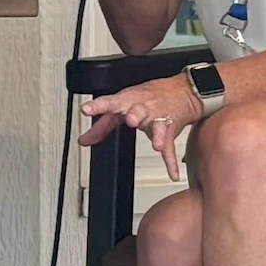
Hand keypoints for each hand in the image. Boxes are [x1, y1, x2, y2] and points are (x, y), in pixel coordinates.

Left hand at [77, 76, 203, 181]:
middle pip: (137, 111)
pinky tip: (173, 174)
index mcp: (126, 101)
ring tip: (157, 145)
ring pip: (157, 125)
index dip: (96, 106)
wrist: (182, 91)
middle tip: (131, 121)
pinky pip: (170, 147)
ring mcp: (158, 118)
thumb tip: (83, 141)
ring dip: (157, 134)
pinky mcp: (170, 130)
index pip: (108, 102)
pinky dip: (171, 161)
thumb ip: (101, 125)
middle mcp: (142, 108)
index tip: (85, 110)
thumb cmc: (146, 97)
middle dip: (135, 115)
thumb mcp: (122, 105)